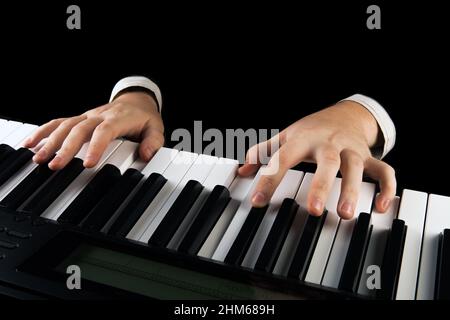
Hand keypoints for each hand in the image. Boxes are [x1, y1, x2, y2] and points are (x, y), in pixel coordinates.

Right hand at [23, 91, 163, 169]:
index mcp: (118, 118)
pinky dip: (43, 131)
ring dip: (50, 140)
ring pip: (65, 125)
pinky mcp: (79, 119)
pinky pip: (59, 122)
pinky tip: (31, 143)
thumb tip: (146, 154)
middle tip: (55, 165)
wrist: (136, 100)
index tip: (88, 163)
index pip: (105, 131)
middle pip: (79, 129)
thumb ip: (153, 142)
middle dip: (66, 148)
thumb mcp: (156, 128)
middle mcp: (99, 116)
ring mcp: (87, 116)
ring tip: (38, 157)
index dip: (95, 146)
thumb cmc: (144, 117)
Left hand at [238, 101, 395, 218]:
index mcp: (303, 139)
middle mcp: (329, 144)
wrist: (344, 114)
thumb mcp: (285, 137)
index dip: (269, 179)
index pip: (283, 158)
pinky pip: (384, 171)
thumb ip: (263, 151)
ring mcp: (351, 150)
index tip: (258, 202)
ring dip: (354, 190)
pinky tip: (381, 206)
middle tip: (315, 210)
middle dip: (322, 185)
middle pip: (328, 162)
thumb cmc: (311, 129)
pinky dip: (387, 188)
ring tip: (346, 214)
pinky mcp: (369, 157)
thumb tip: (243, 169)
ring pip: (357, 168)